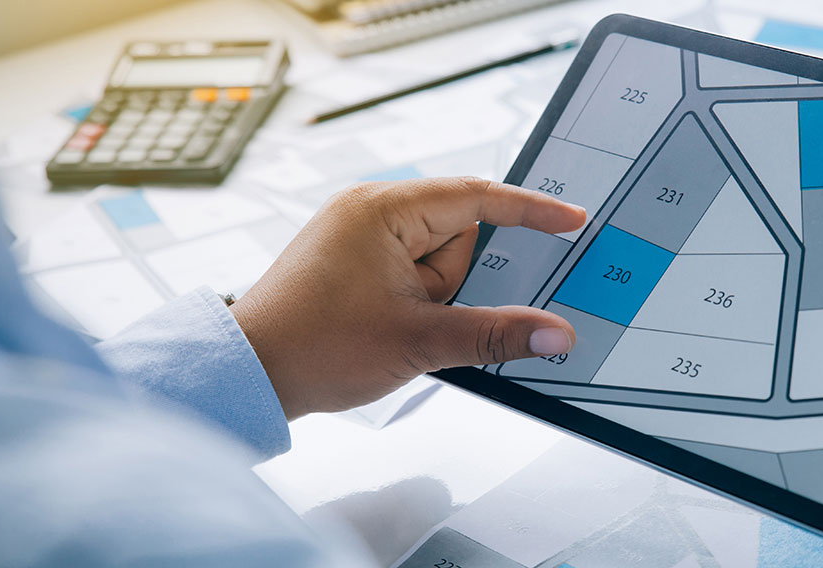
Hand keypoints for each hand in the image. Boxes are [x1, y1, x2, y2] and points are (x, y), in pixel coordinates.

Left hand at [230, 177, 586, 419]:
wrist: (250, 372)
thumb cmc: (312, 346)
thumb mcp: (419, 340)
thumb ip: (495, 333)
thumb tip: (554, 333)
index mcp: (383, 209)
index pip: (478, 196)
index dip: (531, 210)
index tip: (572, 219)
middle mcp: (370, 211)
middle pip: (457, 236)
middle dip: (453, 284)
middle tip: (424, 317)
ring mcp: (360, 235)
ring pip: (435, 261)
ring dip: (432, 299)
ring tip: (393, 328)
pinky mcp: (355, 260)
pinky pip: (411, 272)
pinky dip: (417, 301)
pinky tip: (393, 328)